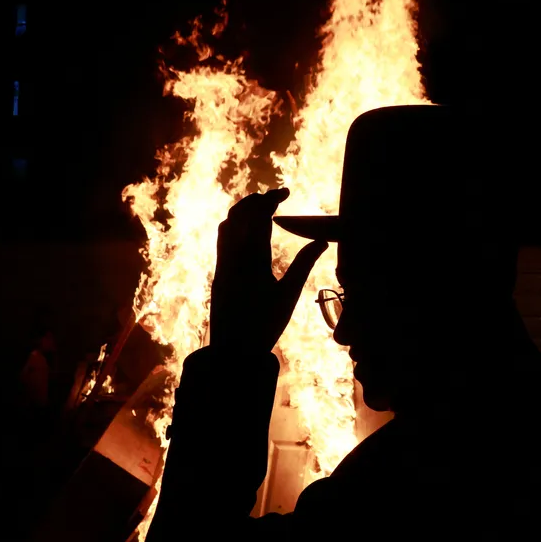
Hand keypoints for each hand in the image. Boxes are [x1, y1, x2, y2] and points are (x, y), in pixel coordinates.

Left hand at [210, 188, 326, 354]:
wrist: (233, 350)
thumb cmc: (265, 325)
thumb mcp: (289, 295)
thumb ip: (304, 264)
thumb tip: (322, 241)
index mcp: (253, 259)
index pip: (260, 217)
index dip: (271, 199)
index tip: (286, 191)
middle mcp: (233, 256)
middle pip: (241, 214)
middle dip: (257, 200)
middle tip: (276, 197)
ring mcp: (222, 263)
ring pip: (227, 224)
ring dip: (243, 210)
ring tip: (261, 208)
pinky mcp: (218, 272)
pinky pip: (222, 239)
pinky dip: (234, 225)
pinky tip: (246, 231)